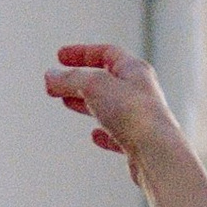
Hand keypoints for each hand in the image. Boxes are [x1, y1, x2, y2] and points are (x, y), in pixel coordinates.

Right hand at [43, 44, 206, 206]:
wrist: (156, 153)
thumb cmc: (132, 113)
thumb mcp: (94, 86)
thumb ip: (70, 79)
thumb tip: (50, 77)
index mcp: (135, 70)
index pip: (106, 53)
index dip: (81, 53)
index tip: (59, 57)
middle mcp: (141, 92)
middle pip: (105, 80)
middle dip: (78, 80)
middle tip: (55, 84)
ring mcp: (141, 119)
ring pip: (110, 107)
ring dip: (87, 103)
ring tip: (67, 103)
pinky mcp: (139, 144)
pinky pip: (120, 135)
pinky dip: (105, 134)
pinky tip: (95, 137)